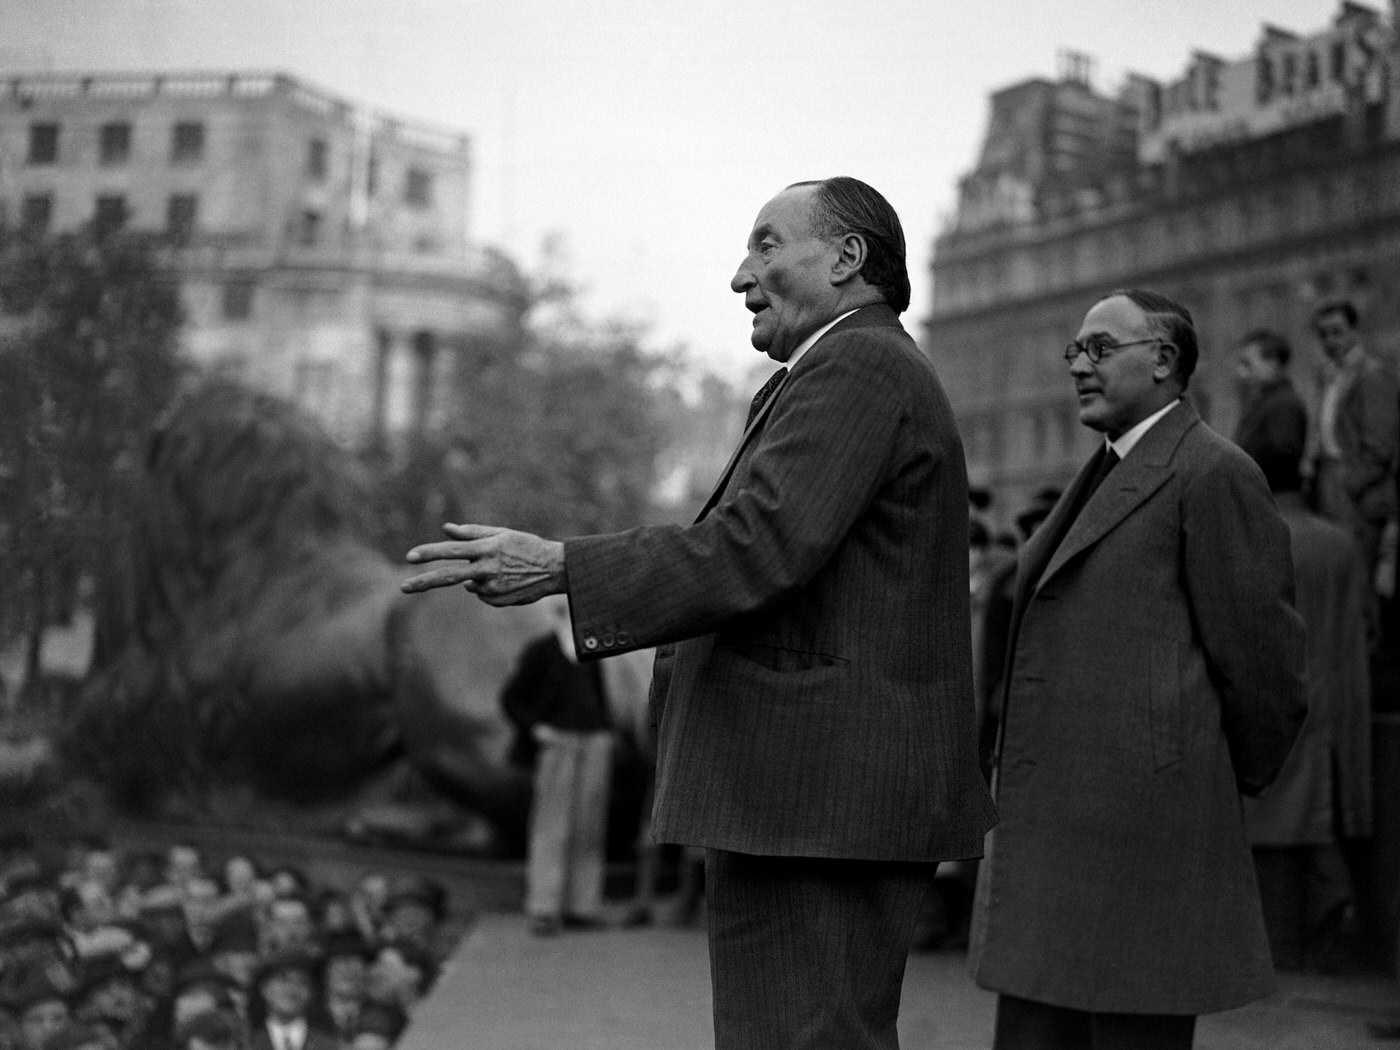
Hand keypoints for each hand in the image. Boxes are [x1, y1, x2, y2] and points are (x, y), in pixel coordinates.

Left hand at [402, 523, 565, 605]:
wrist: (555, 569)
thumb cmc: (527, 546)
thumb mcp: (501, 534)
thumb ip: (472, 533)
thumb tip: (446, 529)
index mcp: (487, 549)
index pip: (451, 551)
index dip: (429, 553)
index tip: (410, 557)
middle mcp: (487, 569)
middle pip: (448, 576)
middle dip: (423, 581)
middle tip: (403, 587)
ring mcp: (492, 587)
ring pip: (469, 584)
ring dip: (476, 577)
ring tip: (502, 569)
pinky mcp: (498, 600)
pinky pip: (482, 593)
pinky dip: (488, 587)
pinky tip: (507, 581)